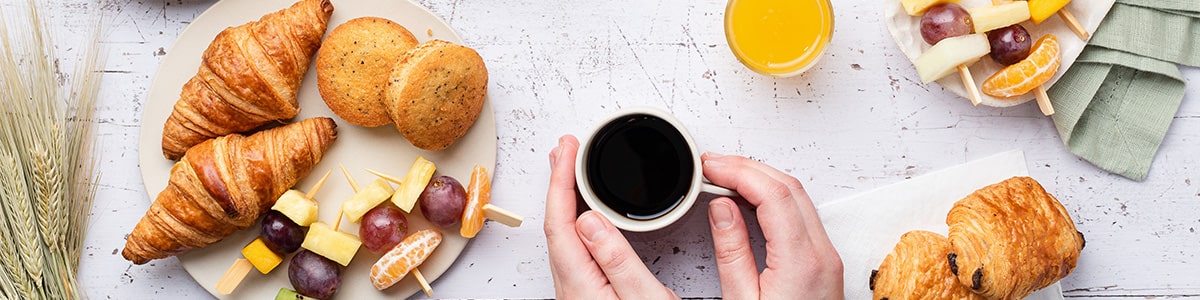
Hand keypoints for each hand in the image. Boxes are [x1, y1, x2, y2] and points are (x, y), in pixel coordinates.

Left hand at [543, 135, 679, 299]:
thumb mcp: (644, 297)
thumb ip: (616, 259)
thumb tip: (589, 219)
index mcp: (579, 285)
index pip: (560, 223)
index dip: (562, 181)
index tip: (569, 152)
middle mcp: (570, 288)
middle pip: (556, 224)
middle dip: (559, 182)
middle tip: (566, 150)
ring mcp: (576, 291)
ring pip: (564, 235)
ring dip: (565, 199)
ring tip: (568, 171)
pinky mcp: (586, 293)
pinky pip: (574, 245)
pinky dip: (574, 218)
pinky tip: (583, 212)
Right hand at [701, 153, 843, 298]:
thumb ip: (732, 254)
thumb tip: (721, 209)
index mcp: (802, 263)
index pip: (773, 195)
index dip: (739, 173)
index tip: (712, 168)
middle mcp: (822, 255)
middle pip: (789, 188)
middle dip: (748, 169)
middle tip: (715, 166)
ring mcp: (827, 257)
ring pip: (798, 197)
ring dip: (761, 180)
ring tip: (727, 178)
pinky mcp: (824, 262)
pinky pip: (801, 214)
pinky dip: (774, 197)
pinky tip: (750, 199)